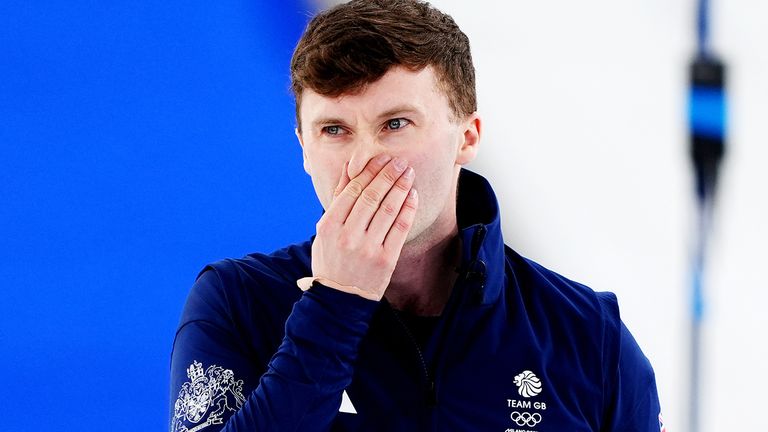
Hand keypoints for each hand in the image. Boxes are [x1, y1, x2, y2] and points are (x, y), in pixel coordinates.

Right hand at [310, 154, 417, 299]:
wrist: (339, 298)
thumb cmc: (331, 260)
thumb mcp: (324, 230)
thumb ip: (337, 199)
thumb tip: (349, 168)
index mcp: (329, 226)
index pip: (352, 190)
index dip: (369, 172)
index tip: (381, 159)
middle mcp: (348, 235)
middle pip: (372, 196)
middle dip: (388, 175)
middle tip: (400, 161)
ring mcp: (367, 248)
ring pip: (388, 209)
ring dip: (400, 187)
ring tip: (408, 173)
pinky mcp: (385, 260)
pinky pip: (400, 228)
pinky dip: (407, 209)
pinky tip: (412, 195)